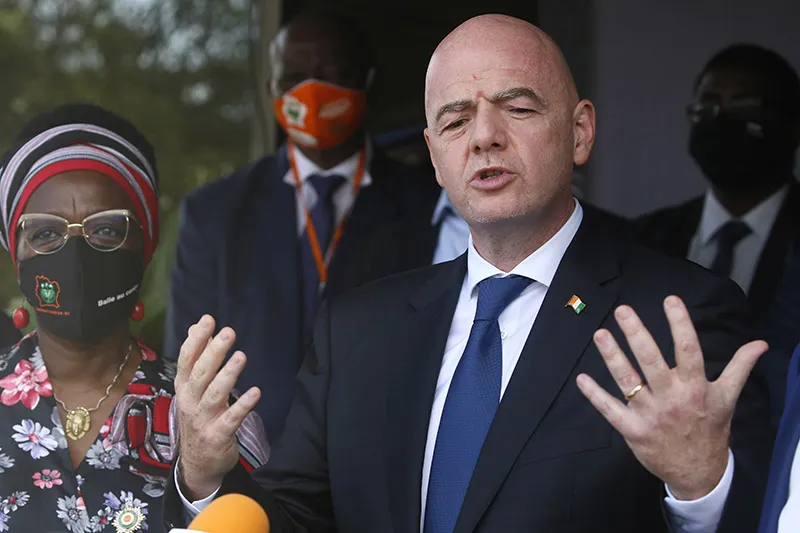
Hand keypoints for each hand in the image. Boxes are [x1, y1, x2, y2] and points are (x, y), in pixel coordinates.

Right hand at [174, 315, 260, 499]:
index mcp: (184, 388)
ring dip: (228, 375)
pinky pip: (232, 418)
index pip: (187, 360)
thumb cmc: (198, 418)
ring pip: (215, 394)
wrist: (197, 464)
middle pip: (200, 374)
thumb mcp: (192, 389)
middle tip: (228, 333)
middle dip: (213, 352)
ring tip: (241, 356)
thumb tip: (196, 326)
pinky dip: (243, 405)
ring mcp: (203, 419)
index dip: (197, 340)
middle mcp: (190, 401)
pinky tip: (256, 392)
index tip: (208, 320)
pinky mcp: (218, 435)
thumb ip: (196, 358)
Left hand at [576, 296, 766, 499]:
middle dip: (636, 334)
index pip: (688, 350)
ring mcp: (650, 414)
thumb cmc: (711, 428)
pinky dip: (595, 395)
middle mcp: (671, 397)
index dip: (680, 324)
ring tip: (600, 334)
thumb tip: (759, 343)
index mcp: (695, 386)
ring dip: (612, 357)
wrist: (699, 472)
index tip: (670, 300)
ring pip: (628, 380)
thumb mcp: (728, 397)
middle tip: (623, 311)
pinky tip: (582, 379)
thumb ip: (740, 366)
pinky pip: (610, 410)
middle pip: (651, 361)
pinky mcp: (633, 430)